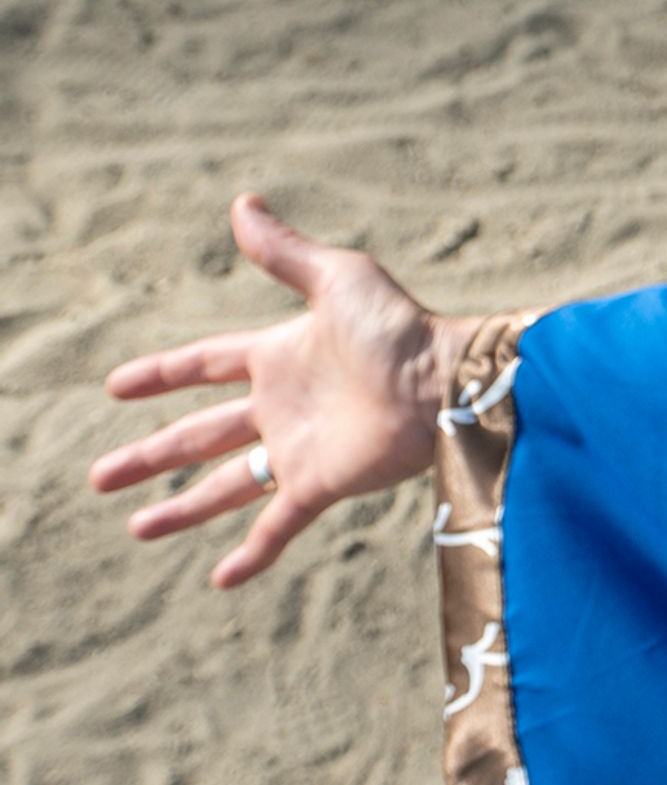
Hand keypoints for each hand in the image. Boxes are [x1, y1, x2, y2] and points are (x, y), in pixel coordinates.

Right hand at [86, 196, 468, 588]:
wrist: (449, 385)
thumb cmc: (401, 328)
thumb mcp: (337, 280)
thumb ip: (286, 253)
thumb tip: (243, 203)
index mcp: (280, 357)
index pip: (205, 366)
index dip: (161, 375)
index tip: (115, 388)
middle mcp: (284, 407)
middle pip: (201, 435)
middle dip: (150, 457)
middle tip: (98, 478)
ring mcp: (301, 451)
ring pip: (227, 486)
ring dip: (182, 509)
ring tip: (134, 528)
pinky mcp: (322, 486)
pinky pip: (278, 526)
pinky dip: (251, 554)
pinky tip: (219, 581)